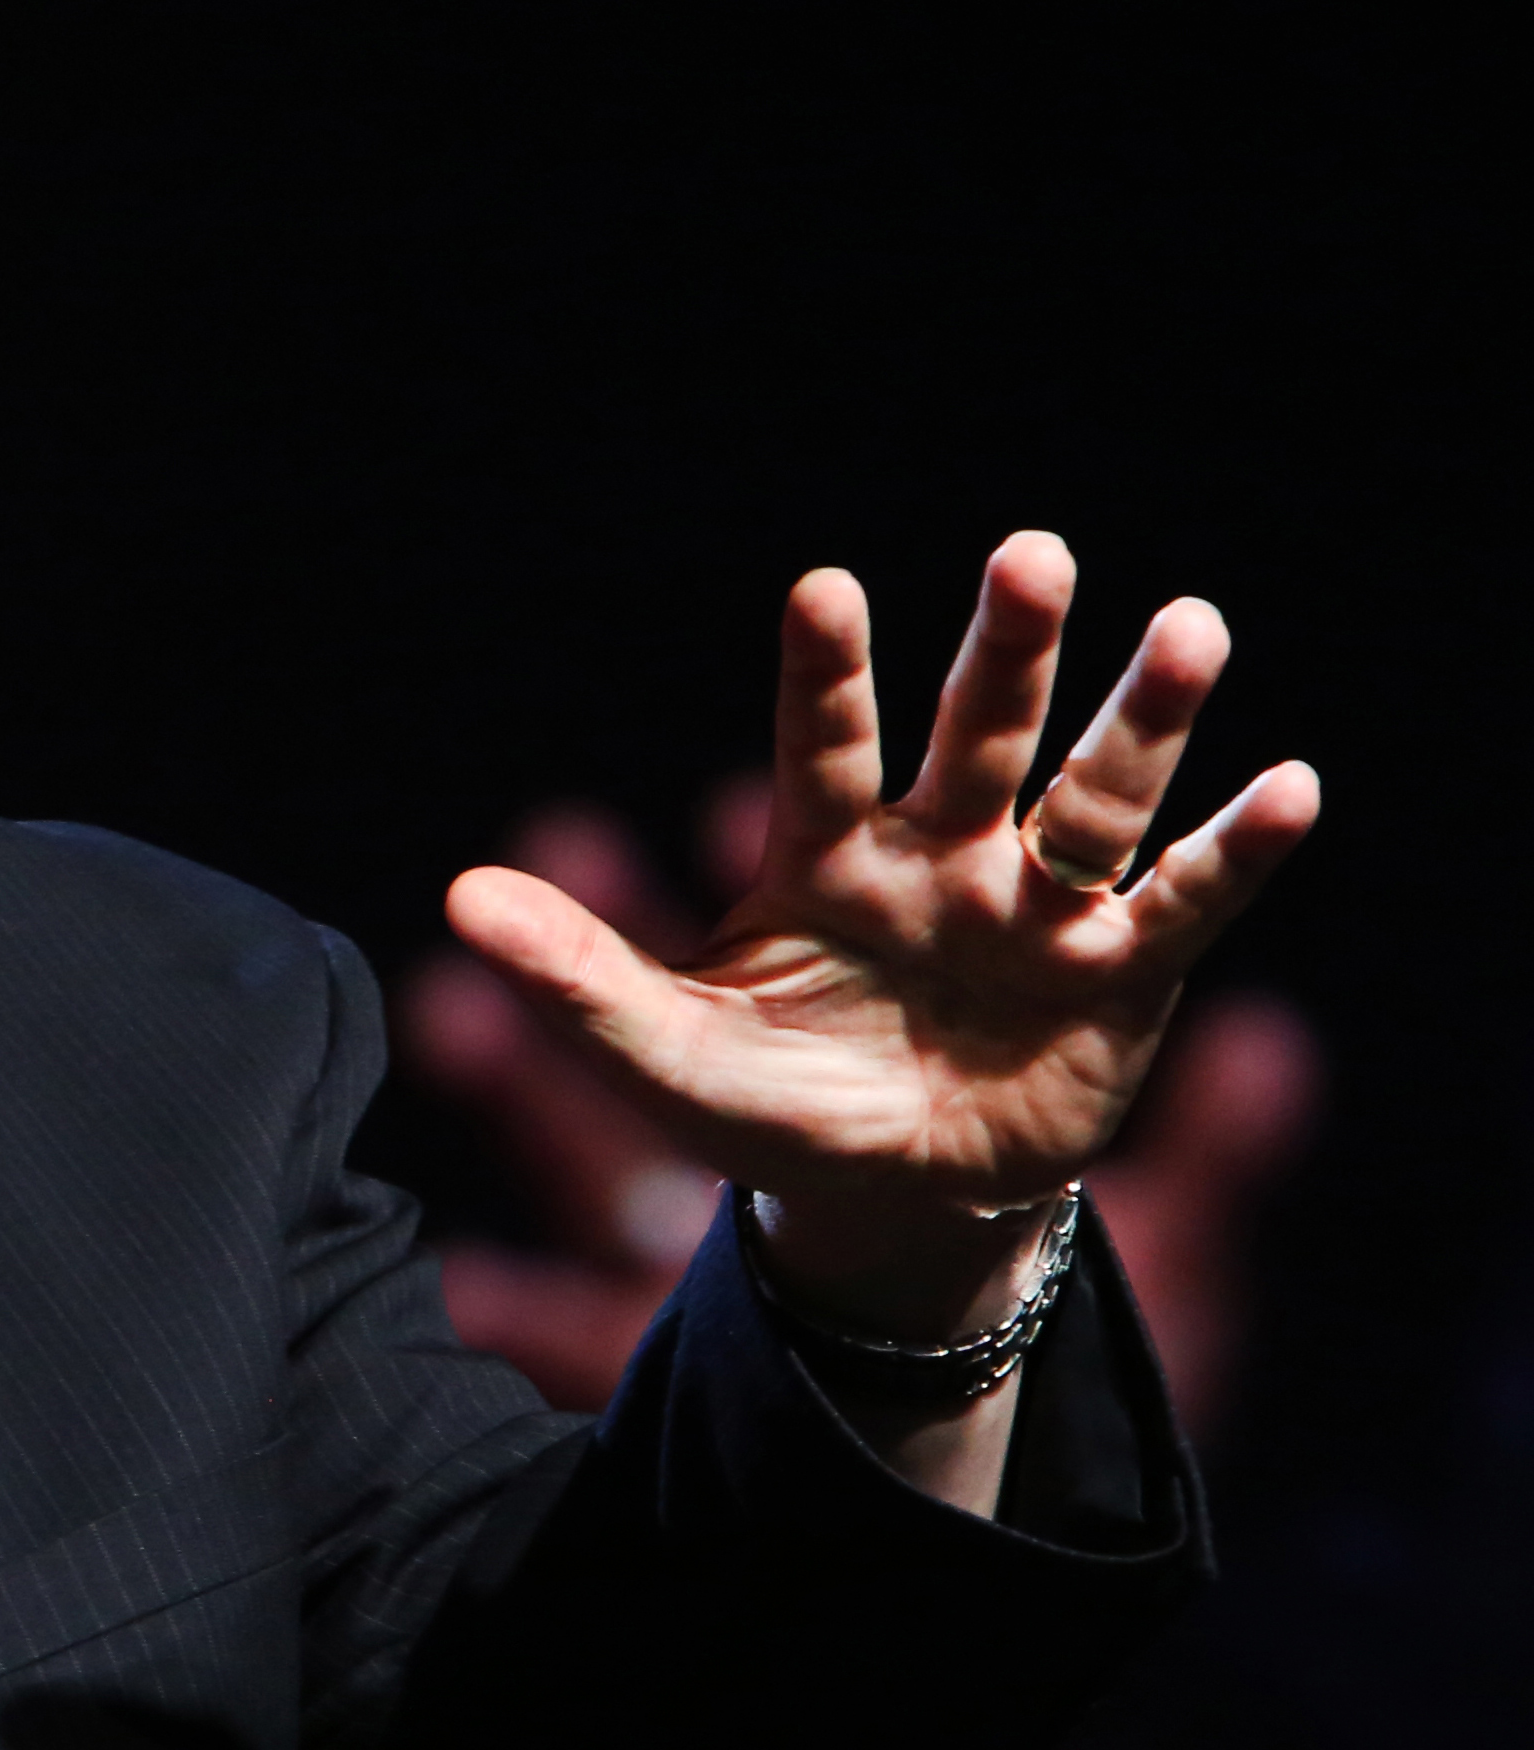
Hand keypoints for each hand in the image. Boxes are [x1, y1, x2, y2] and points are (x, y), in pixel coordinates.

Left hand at [445, 534, 1317, 1352]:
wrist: (887, 1196)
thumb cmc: (771, 1102)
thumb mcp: (664, 1055)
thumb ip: (574, 979)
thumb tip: (458, 897)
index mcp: (827, 854)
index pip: (821, 744)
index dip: (825, 672)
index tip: (823, 586)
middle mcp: (943, 852)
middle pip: (978, 734)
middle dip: (1007, 650)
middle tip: (1031, 553)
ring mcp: (1038, 907)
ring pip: (1095, 795)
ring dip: (1143, 719)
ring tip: (1192, 625)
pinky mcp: (1123, 975)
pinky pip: (1186, 902)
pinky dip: (1237, 851)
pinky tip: (1290, 784)